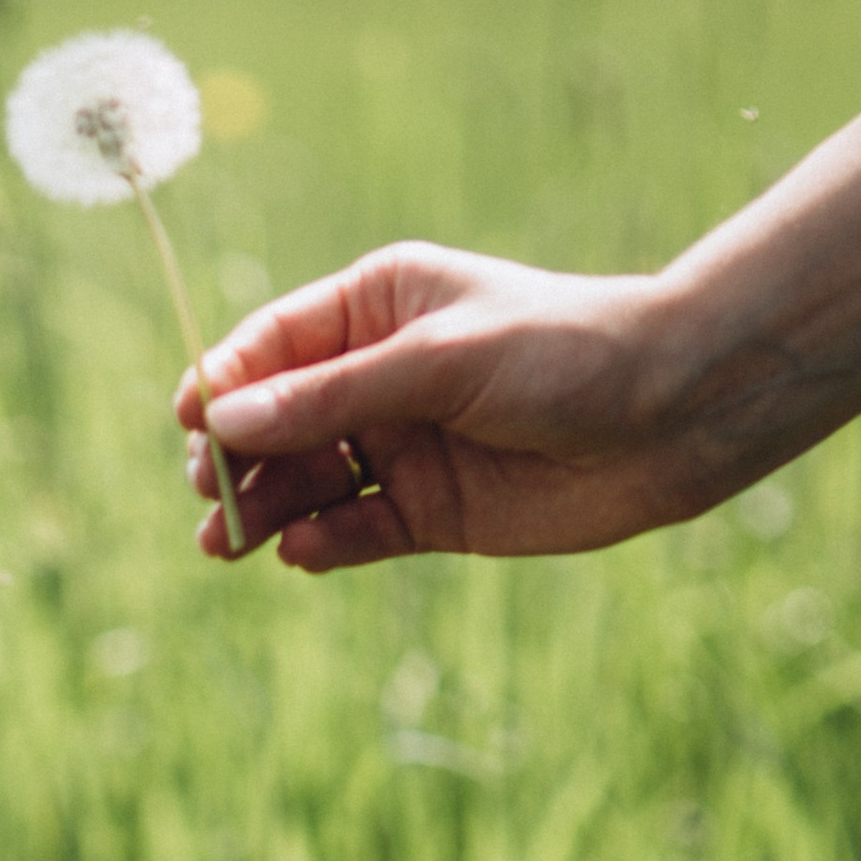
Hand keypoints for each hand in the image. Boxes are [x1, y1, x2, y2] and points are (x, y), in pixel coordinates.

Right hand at [178, 245, 691, 570]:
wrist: (670, 416)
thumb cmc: (564, 355)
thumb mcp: (438, 363)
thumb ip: (332, 397)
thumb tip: (223, 420)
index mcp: (376, 307)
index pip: (272, 346)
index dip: (224, 384)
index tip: (190, 424)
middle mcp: (377, 376)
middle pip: (274, 422)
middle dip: (233, 459)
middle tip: (210, 494)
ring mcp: (400, 447)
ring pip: (304, 484)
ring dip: (262, 511)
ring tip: (226, 543)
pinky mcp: (426, 512)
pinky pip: (352, 531)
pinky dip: (321, 545)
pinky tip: (302, 553)